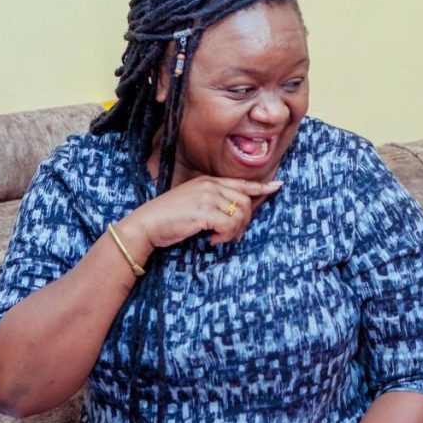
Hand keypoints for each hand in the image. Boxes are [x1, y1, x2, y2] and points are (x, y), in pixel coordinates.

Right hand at [123, 175, 281, 250]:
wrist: (146, 225)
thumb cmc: (168, 218)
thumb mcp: (192, 203)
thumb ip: (212, 202)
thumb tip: (233, 216)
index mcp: (207, 181)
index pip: (240, 183)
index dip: (261, 187)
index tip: (277, 186)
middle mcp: (209, 185)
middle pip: (245, 201)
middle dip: (245, 221)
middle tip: (233, 236)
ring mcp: (206, 197)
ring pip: (239, 214)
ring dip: (235, 231)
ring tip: (221, 239)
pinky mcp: (203, 211)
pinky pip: (229, 225)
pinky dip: (225, 236)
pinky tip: (212, 241)